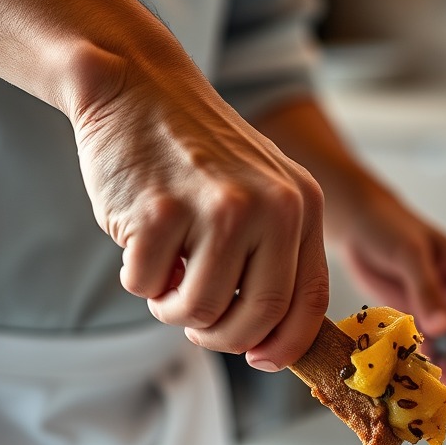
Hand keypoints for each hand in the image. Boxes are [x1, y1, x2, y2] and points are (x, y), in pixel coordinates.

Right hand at [70, 41, 329, 369]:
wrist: (138, 86)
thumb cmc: (196, 149)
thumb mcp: (260, 188)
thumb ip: (272, 252)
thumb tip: (266, 338)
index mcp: (302, 204)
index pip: (308, 301)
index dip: (285, 344)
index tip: (260, 358)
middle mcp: (271, 207)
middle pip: (256, 317)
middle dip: (221, 336)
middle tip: (194, 321)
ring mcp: (218, 208)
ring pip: (199, 310)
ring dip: (172, 307)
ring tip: (165, 270)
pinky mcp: (160, 211)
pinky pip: (147, 286)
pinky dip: (137, 275)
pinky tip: (139, 235)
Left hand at [331, 185, 445, 392]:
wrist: (357, 225)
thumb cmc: (387, 226)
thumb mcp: (409, 254)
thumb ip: (426, 289)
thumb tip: (444, 328)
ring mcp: (441, 311)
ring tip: (430, 385)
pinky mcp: (418, 320)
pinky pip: (430, 350)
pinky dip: (426, 365)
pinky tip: (412, 375)